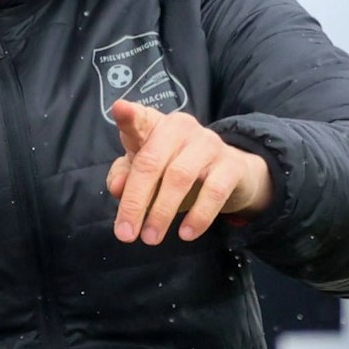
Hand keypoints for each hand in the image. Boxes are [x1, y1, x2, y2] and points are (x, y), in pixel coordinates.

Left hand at [107, 101, 271, 243]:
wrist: (232, 174)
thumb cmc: (177, 168)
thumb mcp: (148, 170)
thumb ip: (126, 175)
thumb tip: (116, 187)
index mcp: (155, 126)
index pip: (139, 120)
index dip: (129, 116)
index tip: (119, 109)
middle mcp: (181, 128)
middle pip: (152, 162)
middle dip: (135, 201)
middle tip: (125, 234)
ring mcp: (208, 144)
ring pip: (180, 177)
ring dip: (162, 212)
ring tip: (150, 238)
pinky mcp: (232, 164)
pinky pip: (214, 191)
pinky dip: (198, 216)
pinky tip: (186, 234)